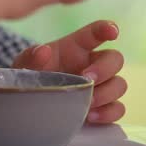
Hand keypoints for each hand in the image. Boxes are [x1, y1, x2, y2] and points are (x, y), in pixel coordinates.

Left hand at [12, 20, 126, 123]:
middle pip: (115, 59)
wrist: (29, 103)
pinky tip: (91, 117)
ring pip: (120, 84)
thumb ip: (31, 57)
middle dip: (105, 69)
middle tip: (87, 79)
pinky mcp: (102, 107)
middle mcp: (92, 64)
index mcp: (75, 48)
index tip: (113, 32)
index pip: (95, 33)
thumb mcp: (25, 65)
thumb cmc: (32, 76)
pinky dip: (108, 113)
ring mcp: (100, 86)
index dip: (106, 29)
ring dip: (106, 94)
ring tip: (87, 104)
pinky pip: (117, 108)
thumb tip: (43, 51)